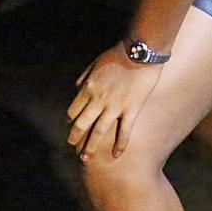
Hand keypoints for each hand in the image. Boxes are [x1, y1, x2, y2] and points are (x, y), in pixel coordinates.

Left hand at [67, 46, 163, 160]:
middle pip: (82, 124)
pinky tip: (116, 155)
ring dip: (91, 146)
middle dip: (75, 137)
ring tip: (86, 158)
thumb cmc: (118, 54)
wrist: (140, 52)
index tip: (71, 126)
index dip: (71, 120)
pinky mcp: (131, 110)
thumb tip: (77, 86)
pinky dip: (120, 144)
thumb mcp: (95, 63)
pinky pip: (124, 131)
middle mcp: (98, 100)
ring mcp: (115, 107)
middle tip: (72, 147)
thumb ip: (85, 76)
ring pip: (99, 131)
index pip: (74, 110)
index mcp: (88, 88)